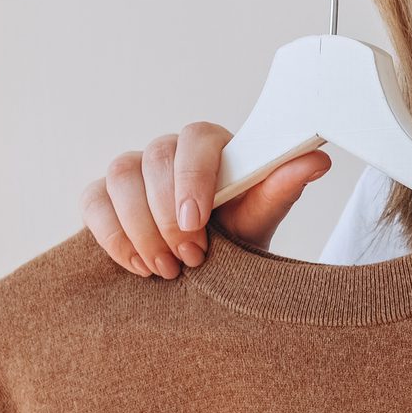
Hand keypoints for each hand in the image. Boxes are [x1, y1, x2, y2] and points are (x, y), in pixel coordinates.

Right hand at [82, 122, 330, 278]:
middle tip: (189, 259)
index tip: (196, 222)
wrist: (209, 273)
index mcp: (211, 147)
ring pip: (119, 177)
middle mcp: (168, 152)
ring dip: (139, 227)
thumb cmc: (237, 238)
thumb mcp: (260, 219)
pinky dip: (112, 235)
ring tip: (166, 269)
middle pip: (152, 158)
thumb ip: (281, 190)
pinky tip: (138, 266)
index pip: (195, 139)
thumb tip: (318, 160)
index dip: (191, 177)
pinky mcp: (104, 198)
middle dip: (167, 214)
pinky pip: (93, 202)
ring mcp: (133, 172)